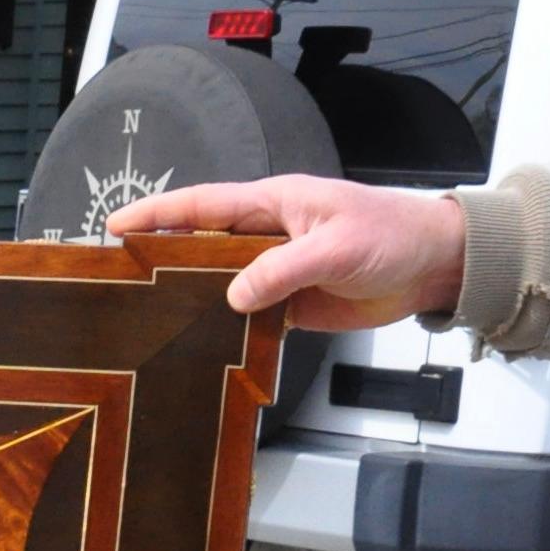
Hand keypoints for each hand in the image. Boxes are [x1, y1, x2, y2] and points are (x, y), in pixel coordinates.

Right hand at [101, 173, 466, 329]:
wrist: (431, 266)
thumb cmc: (393, 236)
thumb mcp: (338, 247)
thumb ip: (284, 269)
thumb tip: (234, 296)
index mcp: (275, 205)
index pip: (204, 205)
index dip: (159, 213)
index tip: (118, 224)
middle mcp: (267, 236)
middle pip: (201, 245)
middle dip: (160, 257)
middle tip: (118, 279)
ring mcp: (274, 271)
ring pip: (217, 284)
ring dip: (187, 300)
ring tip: (145, 320)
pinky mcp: (285, 304)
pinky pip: (242, 317)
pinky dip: (220, 330)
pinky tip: (197, 346)